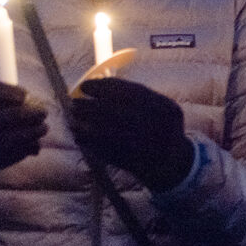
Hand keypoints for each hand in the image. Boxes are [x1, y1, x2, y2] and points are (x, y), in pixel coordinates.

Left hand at [69, 78, 193, 191]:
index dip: (100, 87)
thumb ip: (139, 94)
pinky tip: (78, 135)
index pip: (125, 91)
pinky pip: (101, 148)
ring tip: (73, 117)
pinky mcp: (127, 159)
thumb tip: (101, 83)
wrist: (172, 161)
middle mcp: (151, 124)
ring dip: (83, 122)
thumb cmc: (163, 127)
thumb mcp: (162, 106)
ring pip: (102, 129)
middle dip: (87, 105)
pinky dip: (86, 140)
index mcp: (161, 106)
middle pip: (110, 110)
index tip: (85, 86)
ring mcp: (139, 143)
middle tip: (75, 103)